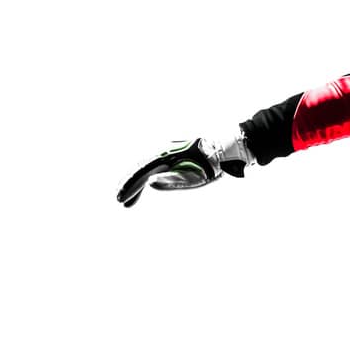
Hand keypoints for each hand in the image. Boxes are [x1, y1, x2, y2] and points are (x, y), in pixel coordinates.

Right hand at [116, 134, 252, 207]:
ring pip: (147, 168)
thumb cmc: (213, 163)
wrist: (228, 147)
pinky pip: (156, 167)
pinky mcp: (176, 155)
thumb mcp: (196, 175)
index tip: (120, 199)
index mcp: (165, 155)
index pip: (141, 171)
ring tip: (129, 202)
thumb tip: (150, 182)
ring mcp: (169, 152)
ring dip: (137, 184)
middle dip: (130, 186)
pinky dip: (149, 178)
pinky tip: (147, 186)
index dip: (130, 185)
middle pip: (141, 169)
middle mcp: (164, 151)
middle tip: (120, 201)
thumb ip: (173, 179)